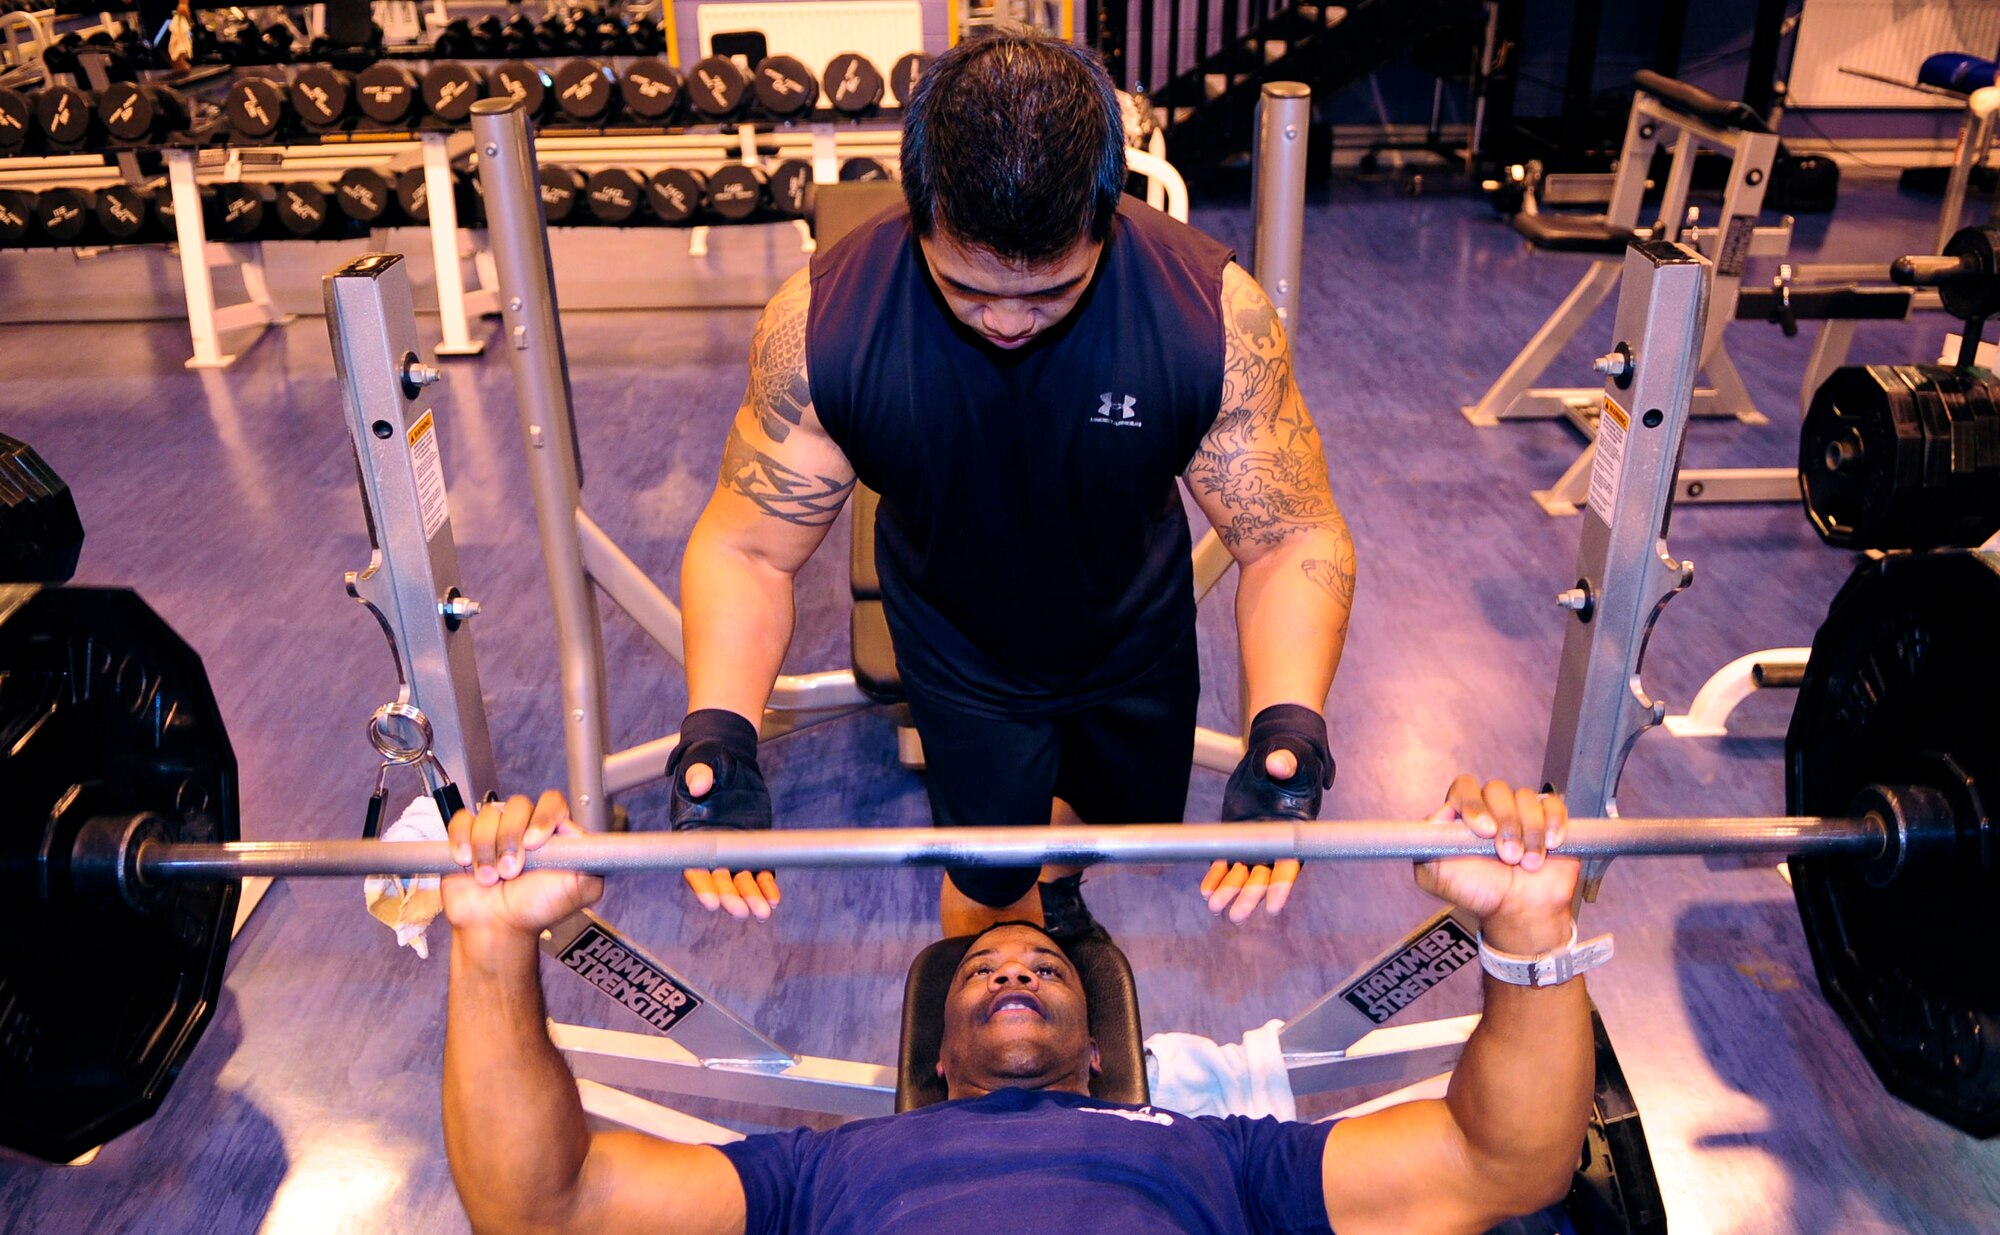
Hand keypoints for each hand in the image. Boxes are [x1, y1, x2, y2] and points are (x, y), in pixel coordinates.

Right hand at [443, 790, 602, 937]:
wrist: (498, 928)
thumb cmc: (536, 909)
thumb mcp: (580, 888)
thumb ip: (591, 857)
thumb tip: (577, 830)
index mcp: (553, 833)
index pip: (552, 803)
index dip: (543, 818)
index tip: (533, 843)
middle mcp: (524, 826)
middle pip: (517, 806)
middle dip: (510, 841)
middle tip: (510, 872)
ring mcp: (494, 830)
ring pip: (488, 815)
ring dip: (486, 850)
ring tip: (489, 878)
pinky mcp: (466, 837)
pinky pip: (462, 820)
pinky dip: (461, 840)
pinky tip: (465, 861)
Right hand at [677, 759, 781, 921]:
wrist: (728, 757)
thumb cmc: (706, 760)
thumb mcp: (699, 763)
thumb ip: (698, 775)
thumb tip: (700, 785)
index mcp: (691, 833)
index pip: (694, 865)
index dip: (702, 885)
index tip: (711, 902)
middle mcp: (711, 846)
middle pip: (720, 879)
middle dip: (730, 896)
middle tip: (741, 912)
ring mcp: (733, 848)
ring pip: (742, 880)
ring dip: (751, 897)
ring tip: (763, 913)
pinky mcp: (752, 845)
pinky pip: (760, 870)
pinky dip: (767, 885)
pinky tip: (774, 899)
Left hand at [1203, 746, 1304, 922]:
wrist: (1274, 759)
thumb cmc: (1292, 759)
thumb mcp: (1292, 759)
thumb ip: (1286, 764)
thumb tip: (1277, 765)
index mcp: (1294, 830)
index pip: (1289, 864)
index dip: (1281, 886)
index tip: (1273, 906)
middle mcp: (1275, 842)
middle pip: (1263, 876)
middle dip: (1249, 896)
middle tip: (1236, 915)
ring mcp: (1255, 843)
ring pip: (1242, 874)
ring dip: (1229, 891)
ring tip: (1215, 907)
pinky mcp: (1237, 838)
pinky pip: (1225, 862)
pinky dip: (1216, 876)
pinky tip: (1206, 890)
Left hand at [1413, 775, 1576, 940]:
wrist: (1520, 912)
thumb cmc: (1480, 893)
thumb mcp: (1436, 876)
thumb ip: (1426, 845)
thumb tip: (1439, 816)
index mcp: (1462, 815)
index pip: (1464, 788)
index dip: (1473, 803)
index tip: (1484, 830)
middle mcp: (1491, 809)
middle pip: (1497, 790)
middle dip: (1506, 824)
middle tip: (1508, 856)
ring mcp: (1521, 811)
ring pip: (1526, 798)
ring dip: (1529, 832)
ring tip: (1528, 863)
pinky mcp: (1548, 818)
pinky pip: (1553, 804)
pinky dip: (1553, 823)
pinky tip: (1551, 844)